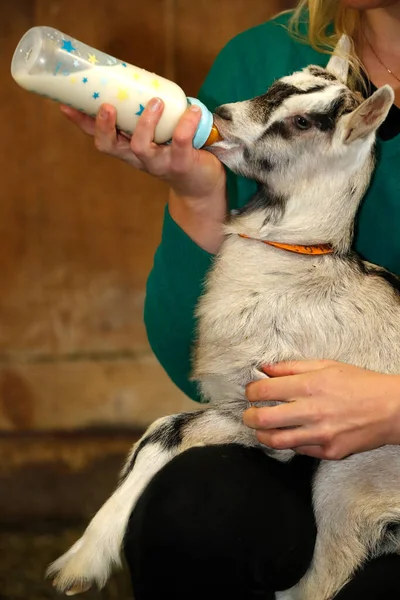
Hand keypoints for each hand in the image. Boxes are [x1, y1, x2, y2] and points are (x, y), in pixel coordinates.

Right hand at [61, 99, 226, 252]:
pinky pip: (180, 142)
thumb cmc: (175, 154)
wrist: (200, 186)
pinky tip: (193, 110)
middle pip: (111, 147)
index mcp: (128, 150)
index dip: (82, 124)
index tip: (65, 105)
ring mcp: (159, 163)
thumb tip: (136, 79)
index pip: (99, 138)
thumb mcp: (155, 137)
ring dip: (145, 123)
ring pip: (141, 146)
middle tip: (107, 106)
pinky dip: (186, 124)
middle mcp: (139, 159)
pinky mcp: (182, 163)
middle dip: (105, 127)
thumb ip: (145, 117)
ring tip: (155, 102)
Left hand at [243, 360, 399, 459]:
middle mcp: (311, 411)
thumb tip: (265, 369)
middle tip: (248, 415)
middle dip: (249, 417)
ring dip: (262, 435)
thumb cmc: (359, 383)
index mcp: (309, 386)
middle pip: (263, 418)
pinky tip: (287, 436)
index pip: (264, 390)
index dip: (251, 392)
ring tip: (260, 430)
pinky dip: (288, 444)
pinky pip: (298, 450)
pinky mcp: (328, 451)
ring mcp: (320, 434)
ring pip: (276, 441)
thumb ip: (292, 367)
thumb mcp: (326, 365)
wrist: (391, 409)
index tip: (250, 392)